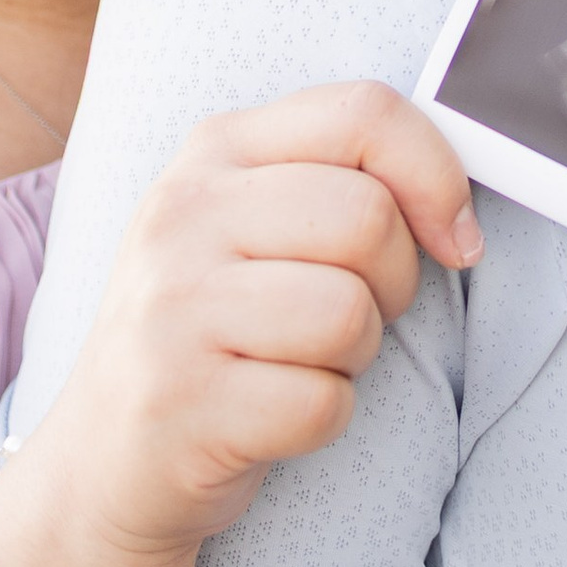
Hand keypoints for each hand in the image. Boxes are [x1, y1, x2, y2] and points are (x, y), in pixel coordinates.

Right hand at [35, 84, 481, 566]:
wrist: (107, 455)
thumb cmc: (216, 328)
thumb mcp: (254, 222)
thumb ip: (341, 180)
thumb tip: (458, 211)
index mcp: (215, 150)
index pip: (363, 112)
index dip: (437, 174)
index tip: (453, 237)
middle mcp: (182, 213)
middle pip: (368, 218)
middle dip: (395, 283)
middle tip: (350, 315)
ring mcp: (171, 306)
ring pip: (348, 313)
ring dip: (354, 356)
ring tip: (299, 361)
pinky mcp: (180, 400)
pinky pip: (321, 402)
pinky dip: (321, 418)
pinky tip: (272, 413)